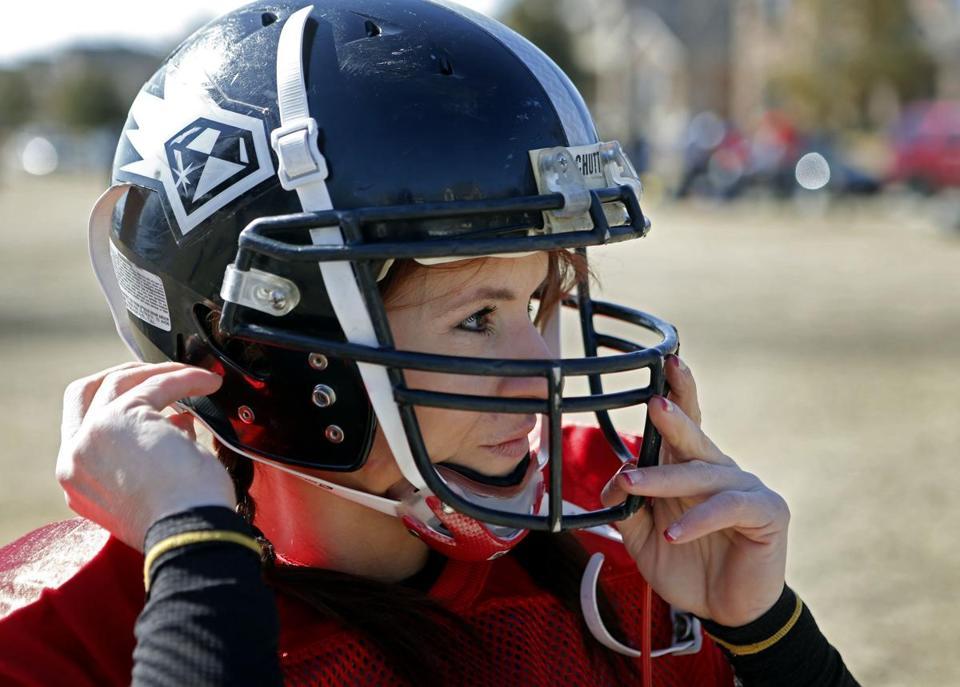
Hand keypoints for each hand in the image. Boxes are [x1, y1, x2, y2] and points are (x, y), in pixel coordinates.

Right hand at [56, 362, 235, 549]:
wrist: (187, 534)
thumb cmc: (183, 521)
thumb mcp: (155, 487)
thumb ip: (151, 455)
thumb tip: (176, 423)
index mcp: (78, 481)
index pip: (86, 427)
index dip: (120, 407)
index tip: (157, 405)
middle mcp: (74, 457)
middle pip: (85, 392)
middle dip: (125, 377)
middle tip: (161, 374)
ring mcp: (92, 435)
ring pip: (120, 381)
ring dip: (161, 373)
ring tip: (198, 379)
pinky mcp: (121, 418)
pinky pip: (157, 384)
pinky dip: (186, 378)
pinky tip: (209, 382)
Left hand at [600, 355, 789, 626]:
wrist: (725, 610)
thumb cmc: (685, 564)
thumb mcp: (644, 539)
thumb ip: (627, 509)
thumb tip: (614, 479)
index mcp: (690, 468)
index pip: (683, 423)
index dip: (678, 392)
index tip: (666, 362)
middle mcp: (718, 470)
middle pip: (694, 437)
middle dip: (674, 417)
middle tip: (654, 402)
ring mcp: (744, 488)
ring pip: (701, 474)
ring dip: (664, 479)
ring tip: (633, 484)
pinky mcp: (766, 513)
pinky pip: (727, 508)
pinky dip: (697, 519)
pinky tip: (673, 533)